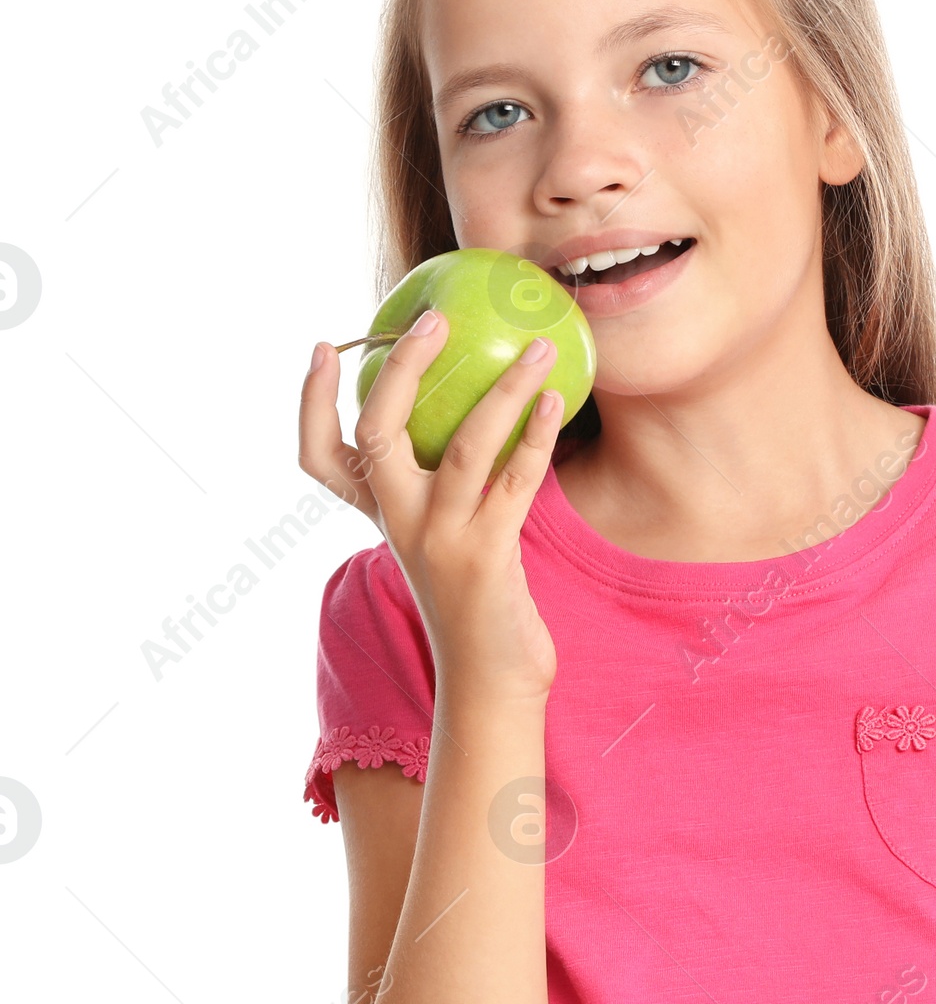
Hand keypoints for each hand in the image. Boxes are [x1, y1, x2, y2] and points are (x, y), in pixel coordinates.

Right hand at [298, 309, 562, 701]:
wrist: (491, 683)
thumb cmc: (477, 602)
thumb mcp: (442, 540)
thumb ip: (442, 489)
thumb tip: (476, 410)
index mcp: (382, 517)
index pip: (320, 457)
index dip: (311, 402)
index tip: (323, 346)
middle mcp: (400, 524)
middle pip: (376, 435)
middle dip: (401, 370)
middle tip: (434, 320)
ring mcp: (441, 540)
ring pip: (461, 447)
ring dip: (503, 392)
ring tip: (536, 350)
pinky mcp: (487, 556)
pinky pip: (514, 482)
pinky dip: (535, 439)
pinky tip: (555, 403)